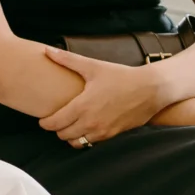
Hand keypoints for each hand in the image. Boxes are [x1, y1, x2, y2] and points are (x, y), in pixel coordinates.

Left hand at [37, 48, 170, 147]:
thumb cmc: (121, 76)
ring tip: (70, 124)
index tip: (43, 119)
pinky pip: (92, 143)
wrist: (151, 89)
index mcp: (82, 106)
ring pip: (77, 143)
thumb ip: (68, 60)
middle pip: (63, 135)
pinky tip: (86, 127)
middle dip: (57, 129)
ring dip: (71, 136)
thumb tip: (47, 51)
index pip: (54, 124)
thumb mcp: (93, 67)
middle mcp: (91, 122)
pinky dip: (85, 138)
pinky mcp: (113, 135)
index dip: (45, 123)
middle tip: (56, 119)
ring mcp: (103, 131)